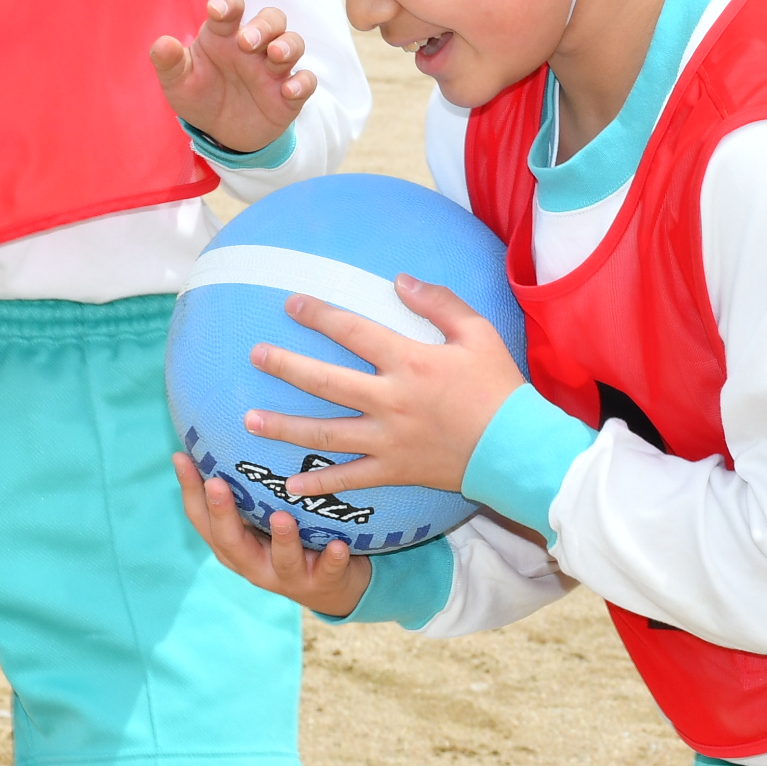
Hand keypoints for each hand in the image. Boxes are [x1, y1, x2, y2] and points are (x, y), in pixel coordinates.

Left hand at [149, 0, 317, 156]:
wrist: (219, 133)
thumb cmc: (199, 96)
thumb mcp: (178, 82)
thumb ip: (170, 62)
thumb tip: (162, 44)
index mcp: (224, 35)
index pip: (231, 7)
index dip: (227, 4)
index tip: (216, 10)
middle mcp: (253, 47)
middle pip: (272, 19)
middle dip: (263, 26)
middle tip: (246, 42)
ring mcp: (274, 69)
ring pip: (293, 43)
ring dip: (287, 46)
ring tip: (274, 56)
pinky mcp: (289, 95)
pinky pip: (306, 81)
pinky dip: (302, 83)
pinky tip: (288, 91)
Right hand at [173, 453, 372, 616]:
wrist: (331, 585)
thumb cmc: (289, 538)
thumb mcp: (262, 515)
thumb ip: (247, 489)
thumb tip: (236, 426)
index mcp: (233, 544)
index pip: (201, 519)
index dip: (189, 490)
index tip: (181, 456)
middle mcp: (253, 563)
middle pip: (230, 541)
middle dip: (223, 513)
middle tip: (215, 484)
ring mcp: (287, 576)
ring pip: (281, 560)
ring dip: (282, 539)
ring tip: (281, 517)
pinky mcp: (321, 583)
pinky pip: (327, 572)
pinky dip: (332, 560)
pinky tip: (338, 545)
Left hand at [244, 278, 523, 499]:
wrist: (517, 448)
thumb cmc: (500, 387)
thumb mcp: (478, 332)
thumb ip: (438, 302)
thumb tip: (400, 280)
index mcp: (409, 361)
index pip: (352, 331)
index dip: (319, 315)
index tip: (290, 305)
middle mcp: (390, 400)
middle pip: (325, 381)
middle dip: (285, 366)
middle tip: (255, 355)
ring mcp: (388, 439)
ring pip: (325, 433)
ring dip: (284, 427)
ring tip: (249, 420)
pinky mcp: (394, 470)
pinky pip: (350, 479)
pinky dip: (319, 485)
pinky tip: (289, 485)